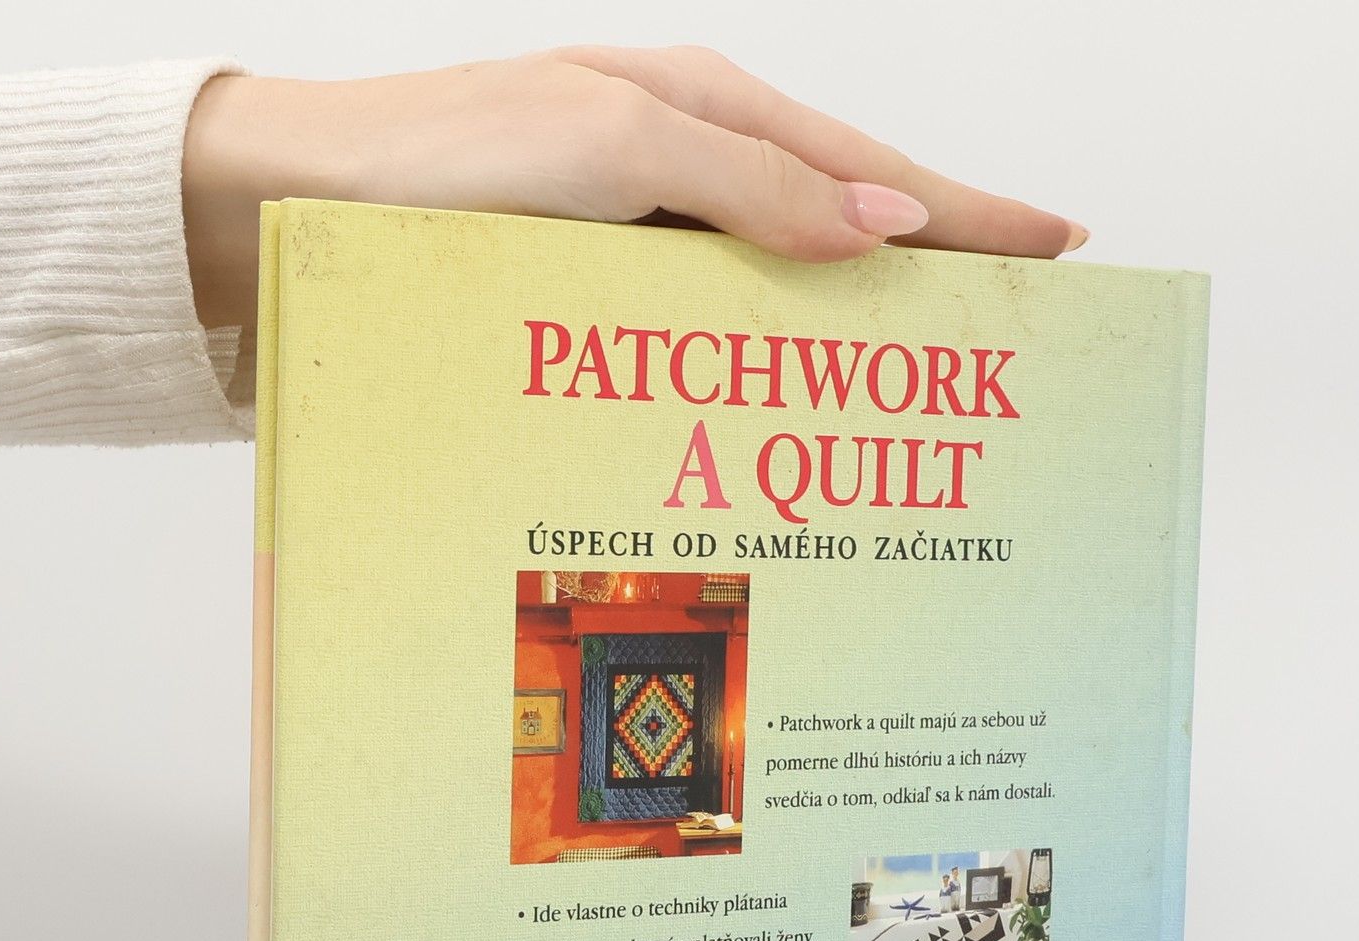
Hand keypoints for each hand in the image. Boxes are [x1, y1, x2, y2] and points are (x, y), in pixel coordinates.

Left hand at [182, 46, 1085, 327]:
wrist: (299, 211)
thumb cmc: (445, 162)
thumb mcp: (614, 149)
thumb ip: (752, 186)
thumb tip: (886, 227)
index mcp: (703, 110)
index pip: (873, 169)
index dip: (969, 212)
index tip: (1058, 248)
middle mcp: (681, 171)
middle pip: (841, 230)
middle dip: (934, 275)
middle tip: (1014, 333)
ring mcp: (639, 239)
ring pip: (777, 294)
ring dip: (847, 339)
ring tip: (923, 394)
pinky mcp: (592, 301)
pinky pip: (706, 337)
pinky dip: (760, 372)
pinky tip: (788, 412)